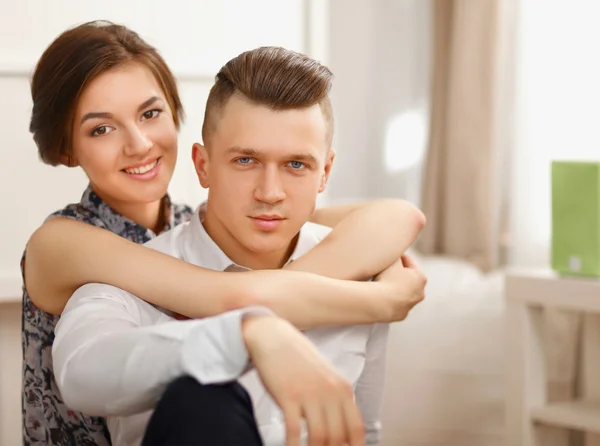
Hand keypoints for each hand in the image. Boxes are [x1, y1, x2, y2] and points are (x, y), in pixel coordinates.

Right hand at [242, 315, 364, 445]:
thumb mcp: (326, 378)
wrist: (274, 338)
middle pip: (338, 437)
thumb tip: (340, 435)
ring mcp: (310, 393)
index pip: (356, 429)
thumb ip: (335, 402)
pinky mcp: (289, 395)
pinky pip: (295, 431)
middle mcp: (330, 391)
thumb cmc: (298, 360)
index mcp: (342, 388)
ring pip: (320, 437)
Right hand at [374, 254, 426, 321]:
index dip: (398, 257)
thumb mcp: (391, 259)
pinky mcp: (401, 315)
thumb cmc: (387, 279)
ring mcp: (411, 305)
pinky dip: (390, 299)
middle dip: (398, 274)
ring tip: (381, 283)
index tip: (389, 255)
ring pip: (403, 292)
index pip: (409, 261)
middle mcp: (420, 292)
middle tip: (385, 270)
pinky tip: (381, 296)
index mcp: (421, 277)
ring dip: (395, 287)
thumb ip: (395, 252)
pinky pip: (395, 303)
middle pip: (408, 278)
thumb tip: (393, 248)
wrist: (379, 303)